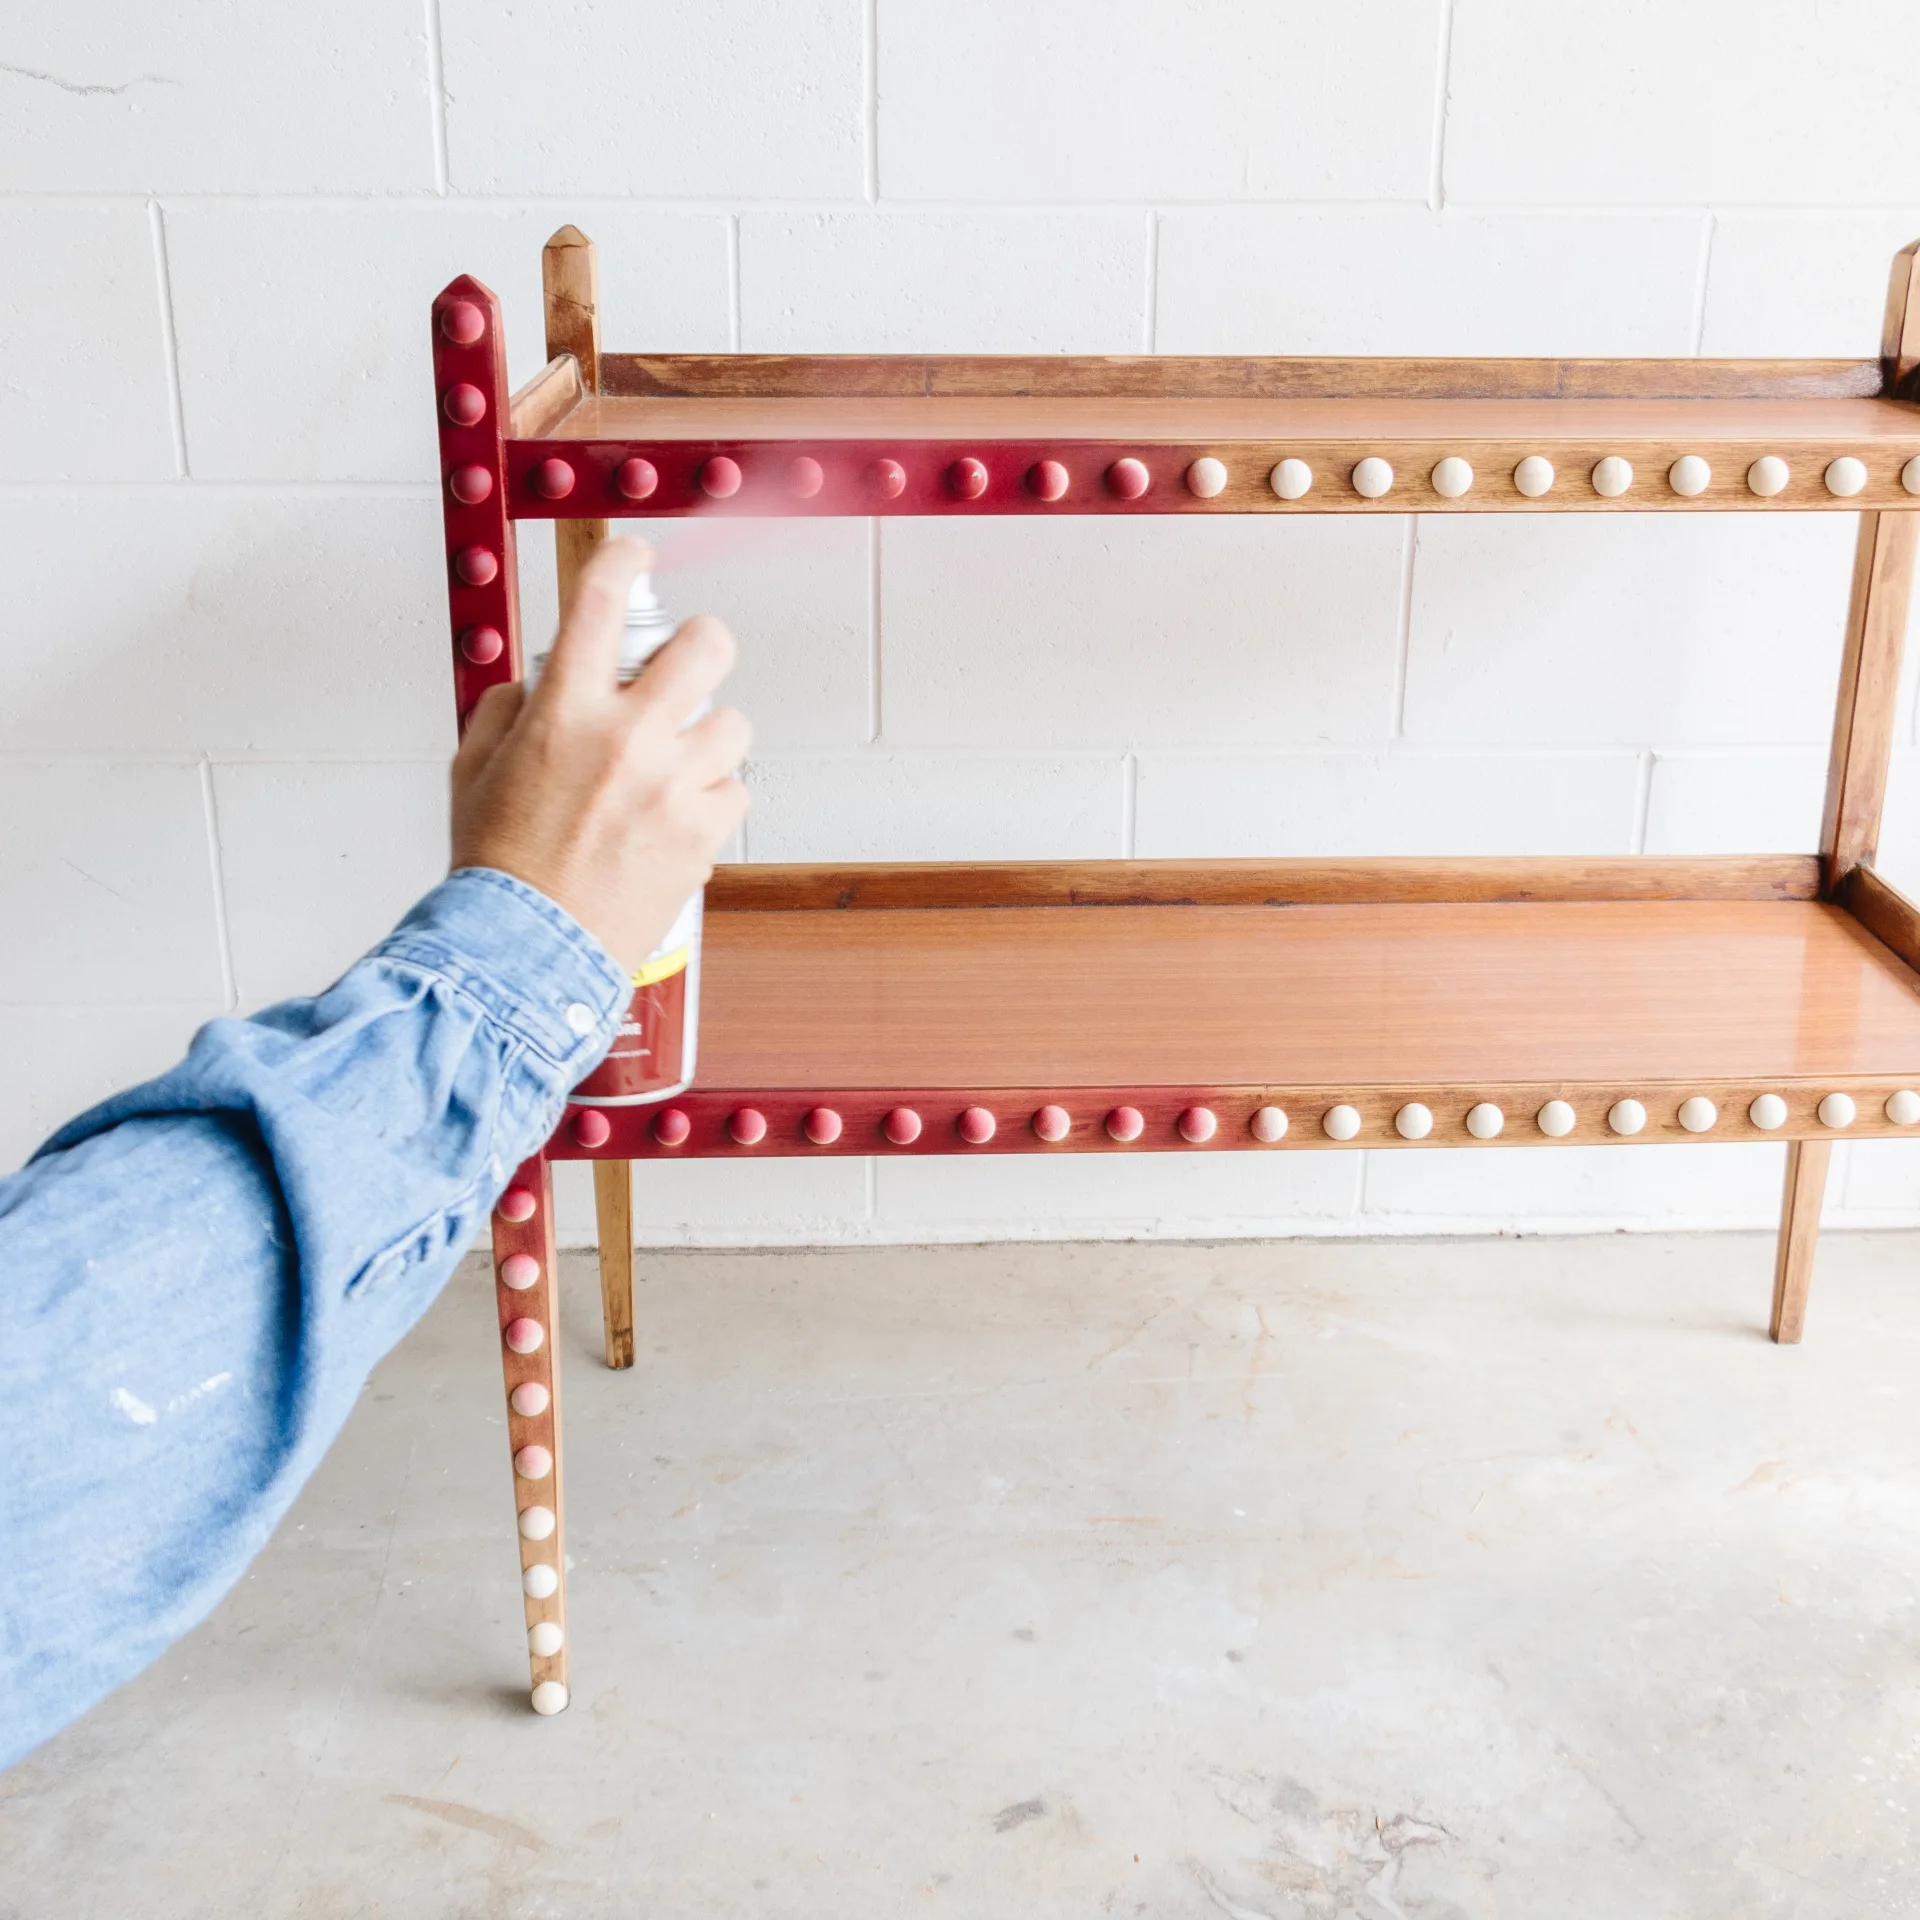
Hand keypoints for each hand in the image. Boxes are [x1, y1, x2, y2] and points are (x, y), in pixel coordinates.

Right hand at [450, 538, 750, 972]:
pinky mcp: (703, 832)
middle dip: (702, 646)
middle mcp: (627, 737)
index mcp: (564, 710)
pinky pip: (736, 791)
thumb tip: (541, 681)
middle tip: (686, 667)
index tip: (635, 556)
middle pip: (708, 645)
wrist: (524, 951)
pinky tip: (677, 818)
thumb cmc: (497, 868)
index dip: (625, 560)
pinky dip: (712, 800)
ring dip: (709, 737)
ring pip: (734, 724)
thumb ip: (509, 710)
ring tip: (674, 766)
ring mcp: (673, 785)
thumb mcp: (472, 770)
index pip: (602, 601)